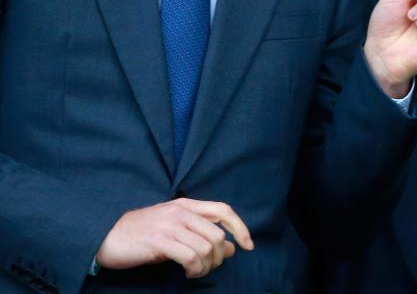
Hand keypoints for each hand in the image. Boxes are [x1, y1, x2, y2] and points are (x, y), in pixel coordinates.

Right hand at [96, 199, 253, 277]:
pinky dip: (194, 269)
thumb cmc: (142, 234)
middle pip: (217, 234)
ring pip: (206, 247)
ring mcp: (171, 225)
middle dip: (219, 257)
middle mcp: (181, 211)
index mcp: (187, 205)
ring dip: (206, 266)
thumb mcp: (175, 229)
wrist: (107, 236)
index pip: (224, 210)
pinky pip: (190, 256)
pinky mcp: (160, 241)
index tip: (248, 245)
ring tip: (195, 272)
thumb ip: (201, 234)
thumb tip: (230, 247)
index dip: (240, 227)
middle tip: (208, 267)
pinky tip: (187, 272)